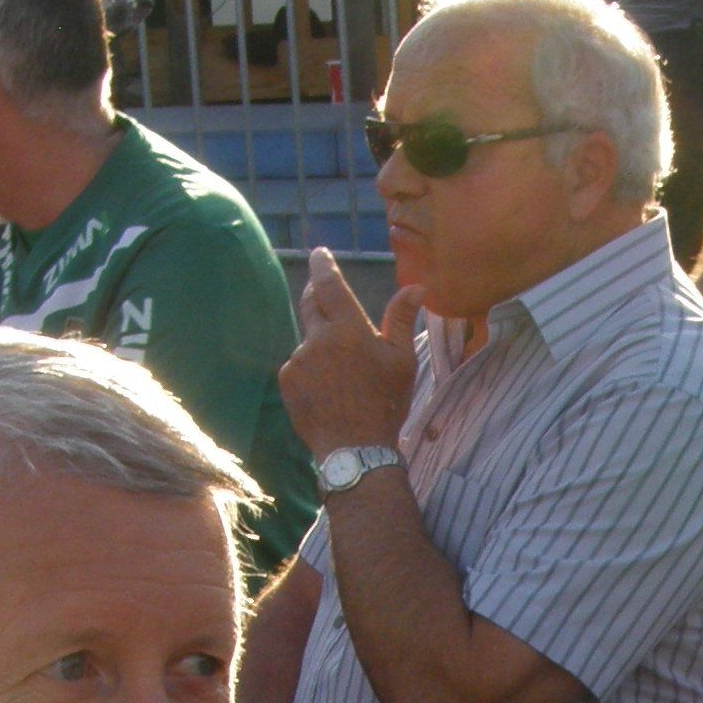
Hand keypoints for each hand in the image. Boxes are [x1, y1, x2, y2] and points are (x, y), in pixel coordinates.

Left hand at [278, 248, 420, 459]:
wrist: (355, 449)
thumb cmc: (385, 404)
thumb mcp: (402, 361)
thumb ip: (402, 319)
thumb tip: (416, 287)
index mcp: (348, 328)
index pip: (329, 284)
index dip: (323, 265)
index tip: (319, 253)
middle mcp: (317, 338)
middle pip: (311, 303)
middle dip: (316, 293)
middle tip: (322, 288)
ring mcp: (298, 359)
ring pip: (308, 340)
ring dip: (321, 344)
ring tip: (341, 372)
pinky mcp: (287, 380)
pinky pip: (299, 364)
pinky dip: (311, 368)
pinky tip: (328, 389)